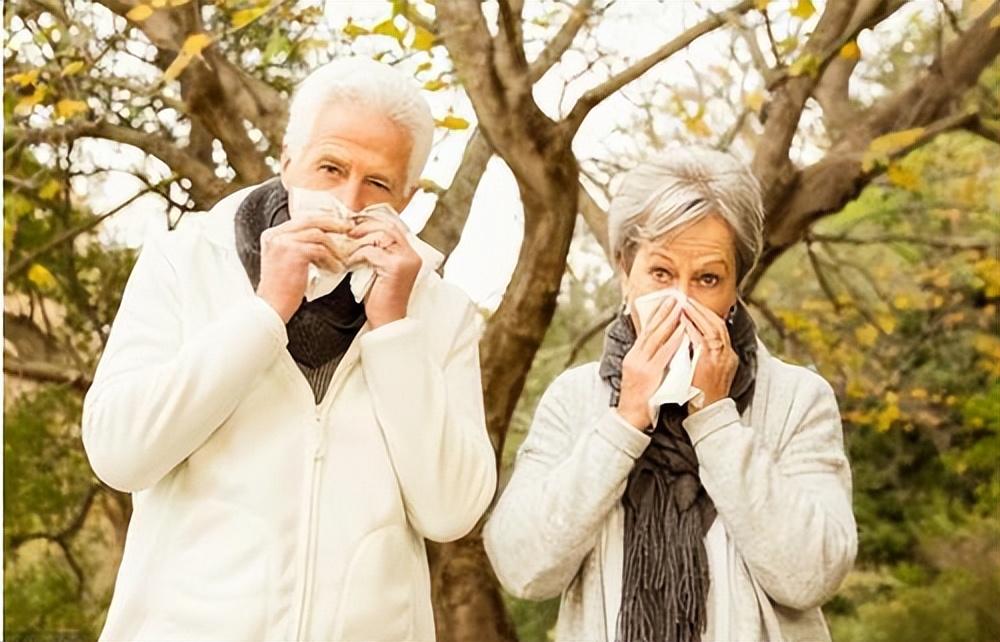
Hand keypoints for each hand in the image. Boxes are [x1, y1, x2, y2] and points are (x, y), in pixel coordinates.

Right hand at [256, 216, 351, 322]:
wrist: (271, 307)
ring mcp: (284, 242)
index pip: (301, 220)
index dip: (322, 221)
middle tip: (348, 229)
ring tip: (341, 260)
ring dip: (333, 248)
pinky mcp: (294, 253)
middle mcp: (276, 235)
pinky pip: (320, 250)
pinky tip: (335, 269)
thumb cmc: (281, 289)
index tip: (337, 226)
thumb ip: (296, 245)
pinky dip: (331, 260)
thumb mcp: (284, 260)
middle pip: (310, 220)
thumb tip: (321, 236)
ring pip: (318, 235)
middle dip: (332, 224)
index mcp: (272, 235)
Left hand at [346, 215, 421, 327]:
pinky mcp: (395, 268)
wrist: (387, 321)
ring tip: (346, 246)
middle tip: (348, 231)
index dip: (373, 221)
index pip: (393, 227)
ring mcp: (405, 261)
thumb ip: (377, 251)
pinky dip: (357, 254)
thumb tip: (359, 232)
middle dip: (365, 226)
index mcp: (411, 254)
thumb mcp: (379, 269)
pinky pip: (371, 251)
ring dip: (360, 240)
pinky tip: (349, 262)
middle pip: (388, 227)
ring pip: (380, 236)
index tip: (355, 223)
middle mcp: (412, 255)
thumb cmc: (380, 298)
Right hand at [617, 297, 685, 430]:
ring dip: (669, 320)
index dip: (656, 315)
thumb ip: (649, 360)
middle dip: (663, 311)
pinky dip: (673, 340)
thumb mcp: (640, 375)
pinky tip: (682, 331)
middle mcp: (635, 356)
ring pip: (656, 337)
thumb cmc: (638, 399)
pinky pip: (664, 353)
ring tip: (680, 307)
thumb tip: (662, 348)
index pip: (646, 331)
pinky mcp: (649, 373)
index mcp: (634, 356)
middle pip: (650, 329)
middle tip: (675, 297)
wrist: (628, 418)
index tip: (666, 303)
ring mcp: (641, 364)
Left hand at [682, 298, 738, 409]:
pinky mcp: (712, 362)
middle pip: (718, 324)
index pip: (719, 329)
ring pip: (712, 327)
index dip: (706, 316)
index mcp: (728, 357)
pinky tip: (683, 319)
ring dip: (698, 314)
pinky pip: (703, 338)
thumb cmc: (703, 396)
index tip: (694, 306)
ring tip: (684, 304)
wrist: (708, 414)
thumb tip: (689, 342)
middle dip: (702, 310)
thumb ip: (703, 357)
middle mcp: (728, 355)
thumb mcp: (708, 373)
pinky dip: (694, 326)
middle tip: (687, 299)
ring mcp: (722, 357)